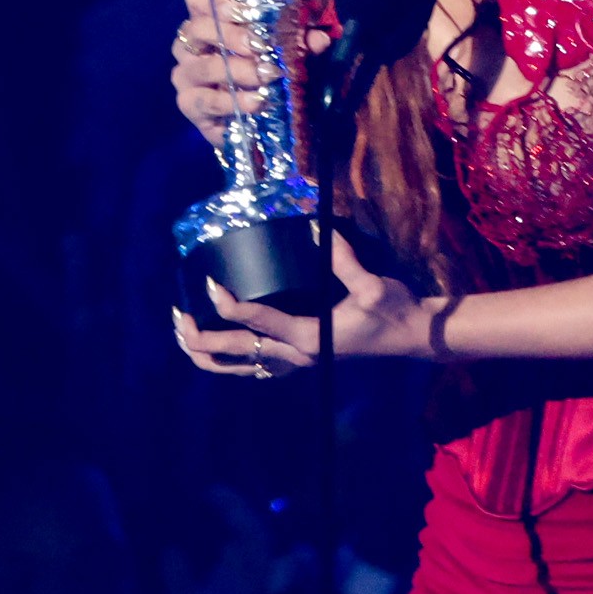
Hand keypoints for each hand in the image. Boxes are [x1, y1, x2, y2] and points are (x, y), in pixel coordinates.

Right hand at [171, 0, 301, 144]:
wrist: (253, 127)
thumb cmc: (265, 79)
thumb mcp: (286, 56)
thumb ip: (300, 44)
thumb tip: (319, 39)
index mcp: (209, 23)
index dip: (217, 0)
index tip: (245, 11)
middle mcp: (190, 46)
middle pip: (197, 28)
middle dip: (231, 36)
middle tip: (259, 46)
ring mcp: (186, 76)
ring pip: (201, 66)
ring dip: (235, 70)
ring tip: (264, 76)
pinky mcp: (188, 105)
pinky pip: (204, 100)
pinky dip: (231, 101)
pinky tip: (255, 102)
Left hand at [174, 234, 428, 375]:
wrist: (414, 335)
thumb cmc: (395, 311)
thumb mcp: (372, 285)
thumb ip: (342, 259)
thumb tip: (314, 227)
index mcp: (310, 338)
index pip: (257, 322)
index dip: (228, 303)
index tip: (209, 281)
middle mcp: (298, 354)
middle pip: (237, 354)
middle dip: (202, 338)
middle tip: (178, 317)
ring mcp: (300, 360)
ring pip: (242, 367)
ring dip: (211, 355)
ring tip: (186, 337)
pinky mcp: (304, 357)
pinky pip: (259, 365)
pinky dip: (234, 360)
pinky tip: (221, 349)